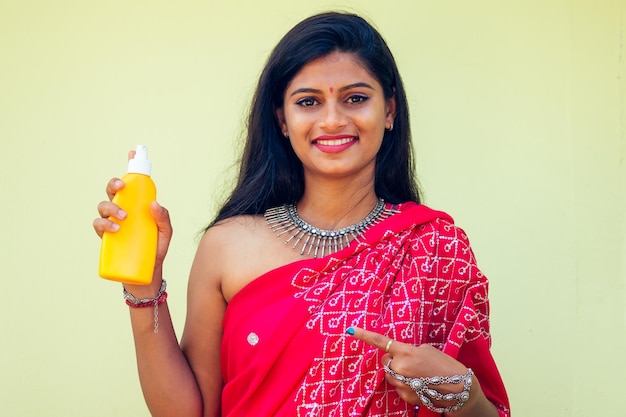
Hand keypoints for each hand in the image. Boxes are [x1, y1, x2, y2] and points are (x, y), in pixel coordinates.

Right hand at [93, 152, 173, 292]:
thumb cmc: (156, 250)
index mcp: (137, 206)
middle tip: (122, 187)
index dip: (131, 166)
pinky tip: (114, 228)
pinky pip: (98, 226)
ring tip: (123, 218)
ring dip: (110, 207)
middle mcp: (123, 211)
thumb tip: (153, 204)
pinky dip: (103, 224)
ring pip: (103, 207)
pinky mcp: (106, 238)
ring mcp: (113, 224)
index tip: (133, 152)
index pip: (133, 184)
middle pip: (113, 191)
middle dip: (114, 184)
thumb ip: (163, 218)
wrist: (147, 275)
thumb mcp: (166, 233)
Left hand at [347, 327, 481, 414]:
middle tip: (411, 361)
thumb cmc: (445, 365)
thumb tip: (399, 355)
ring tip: (418, 374)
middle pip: (386, 361)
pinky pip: (398, 386)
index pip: (381, 342)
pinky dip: (405, 384)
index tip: (351, 330)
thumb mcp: (427, 349)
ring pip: (391, 374)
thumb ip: (409, 350)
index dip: (364, 335)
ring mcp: (401, 383)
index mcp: (406, 352)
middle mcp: (400, 368)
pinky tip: (420, 384)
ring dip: (399, 373)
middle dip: (394, 360)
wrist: (459, 388)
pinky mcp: (404, 396)